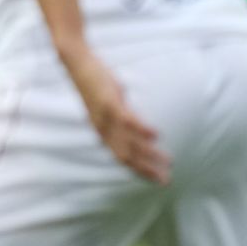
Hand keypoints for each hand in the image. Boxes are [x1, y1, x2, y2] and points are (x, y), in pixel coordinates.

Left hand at [65, 49, 169, 183]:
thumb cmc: (96, 83)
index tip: (157, 181)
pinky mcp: (110, 103)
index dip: (140, 171)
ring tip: (168, 161)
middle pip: (127, 157)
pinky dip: (141, 130)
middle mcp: (103, 130)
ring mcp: (106, 118)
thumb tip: (133, 124)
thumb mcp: (109, 105)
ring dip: (150, 154)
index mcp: (103, 132)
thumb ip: (120, 117)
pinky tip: (156, 136)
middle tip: (167, 181)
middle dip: (147, 170)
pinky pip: (127, 120)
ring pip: (129, 143)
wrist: (78, 64)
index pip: (122, 159)